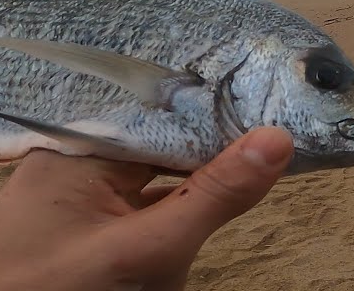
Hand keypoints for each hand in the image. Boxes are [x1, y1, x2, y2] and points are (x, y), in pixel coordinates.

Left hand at [0, 127, 294, 290]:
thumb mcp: (144, 251)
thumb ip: (213, 197)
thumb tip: (279, 138)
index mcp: (79, 146)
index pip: (164, 109)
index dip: (221, 106)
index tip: (277, 102)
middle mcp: (74, 162)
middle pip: (161, 139)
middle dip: (214, 141)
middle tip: (279, 131)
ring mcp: (75, 201)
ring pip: (152, 175)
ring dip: (197, 178)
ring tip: (257, 158)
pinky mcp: (79, 233)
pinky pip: (137, 205)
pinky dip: (172, 208)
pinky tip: (203, 210)